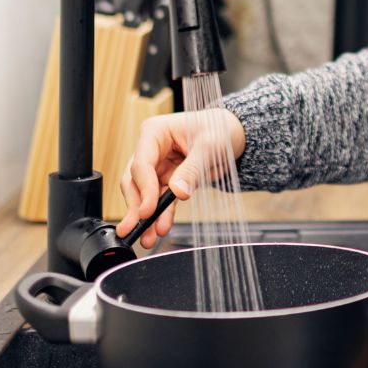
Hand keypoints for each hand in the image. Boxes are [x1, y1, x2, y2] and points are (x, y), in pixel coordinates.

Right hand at [115, 109, 244, 248]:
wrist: (232, 134)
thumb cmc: (218, 129)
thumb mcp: (210, 146)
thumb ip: (192, 169)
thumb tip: (177, 191)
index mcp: (154, 132)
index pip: (141, 164)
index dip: (143, 189)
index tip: (147, 211)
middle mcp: (151, 149)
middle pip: (135, 181)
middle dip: (136, 206)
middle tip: (135, 228)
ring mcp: (158, 166)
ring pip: (144, 194)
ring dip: (146, 217)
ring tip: (147, 238)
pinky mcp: (167, 180)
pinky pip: (161, 200)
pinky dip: (160, 215)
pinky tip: (160, 229)